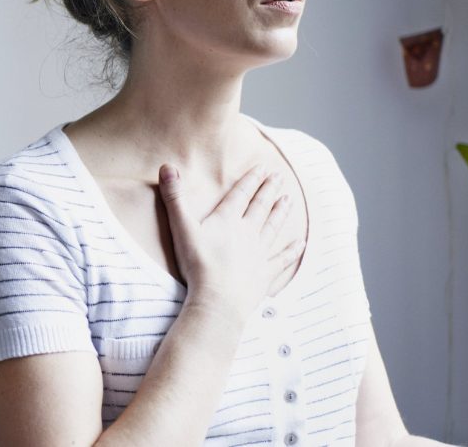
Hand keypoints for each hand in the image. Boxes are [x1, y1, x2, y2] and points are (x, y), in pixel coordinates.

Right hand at [157, 163, 299, 317]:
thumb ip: (175, 198)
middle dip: (269, 190)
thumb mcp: (181, 228)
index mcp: (228, 220)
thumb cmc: (198, 265)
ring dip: (281, 213)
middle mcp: (248, 233)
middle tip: (279, 177)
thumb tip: (166, 166)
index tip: (263, 167)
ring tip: (288, 200)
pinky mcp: (265, 274)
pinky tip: (301, 243)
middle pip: (260, 207)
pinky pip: (282, 259)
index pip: (241, 194)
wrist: (218, 301)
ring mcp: (259, 253)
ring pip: (273, 228)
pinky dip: (292, 251)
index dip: (251, 179)